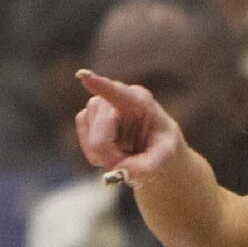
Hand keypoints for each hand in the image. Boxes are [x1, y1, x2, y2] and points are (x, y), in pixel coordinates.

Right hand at [75, 70, 185, 186]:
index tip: (84, 77)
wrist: (154, 147)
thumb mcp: (164, 158)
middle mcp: (118, 97)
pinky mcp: (87, 116)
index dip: (101, 86)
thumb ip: (145, 167)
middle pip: (100, 133)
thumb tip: (117, 169)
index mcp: (142, 102)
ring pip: (90, 135)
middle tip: (127, 162)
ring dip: (104, 152)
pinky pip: (83, 138)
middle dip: (110, 153)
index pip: (119, 93)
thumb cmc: (161, 148)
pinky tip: (112, 150)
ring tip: (124, 152)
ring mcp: (100, 105)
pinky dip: (95, 151)